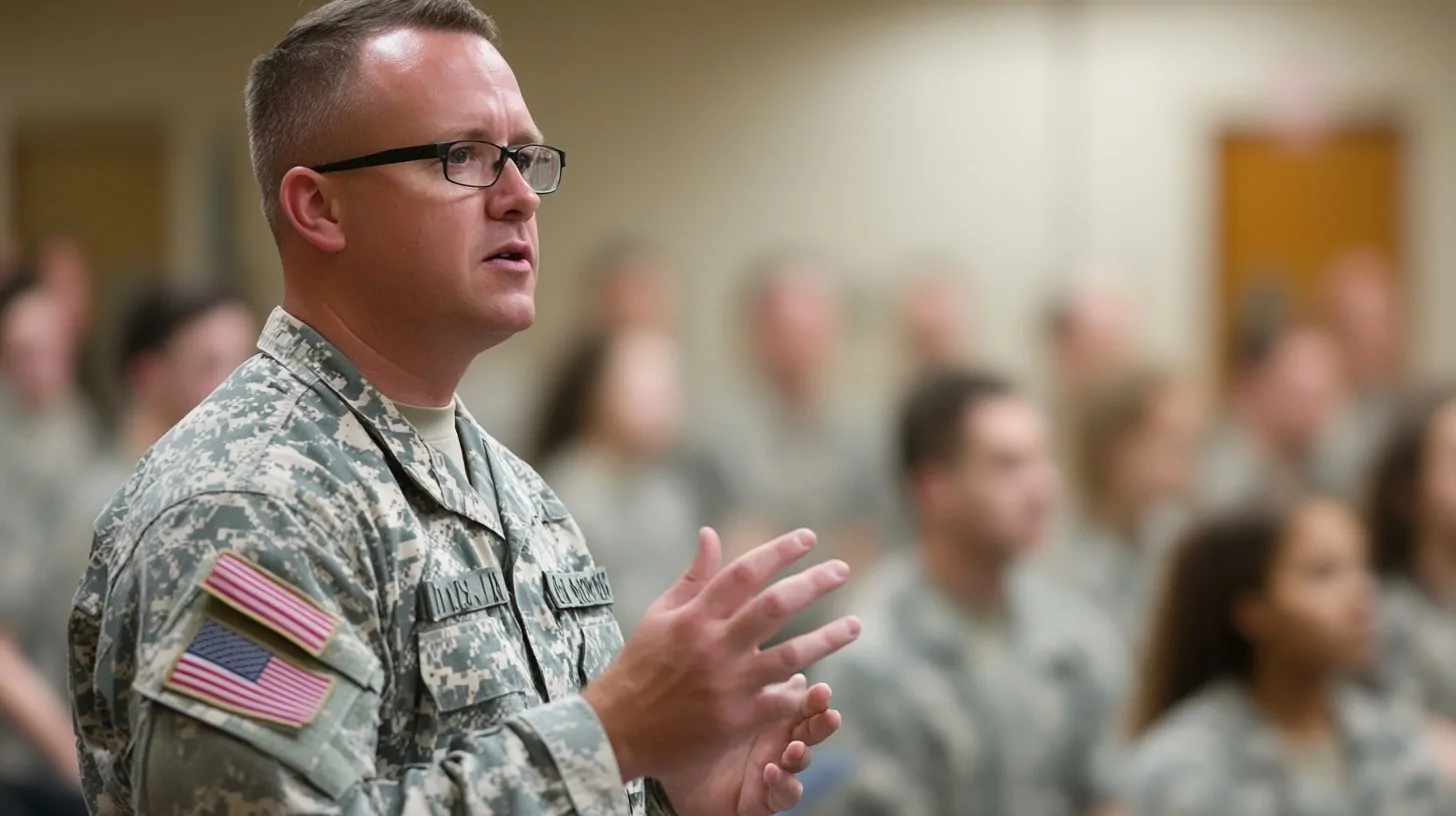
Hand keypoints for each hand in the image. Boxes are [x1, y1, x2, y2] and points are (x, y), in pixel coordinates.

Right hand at [581, 527, 860, 782]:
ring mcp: (727, 683)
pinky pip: (781, 701)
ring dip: (828, 639)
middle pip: (774, 606)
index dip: (780, 551)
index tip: (809, 538)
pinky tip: (818, 684)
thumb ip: (694, 577)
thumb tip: (711, 533)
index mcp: (694, 616)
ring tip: (855, 626)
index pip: (745, 572)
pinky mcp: (735, 719)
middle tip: (841, 570)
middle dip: (813, 584)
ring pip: (791, 655)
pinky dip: (800, 692)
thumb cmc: (640, 666)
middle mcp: (713, 645)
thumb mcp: (661, 615)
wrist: (617, 731)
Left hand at [659, 673, 843, 814]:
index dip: (815, 698)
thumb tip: (779, 661)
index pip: (802, 702)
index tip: (821, 688)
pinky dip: (783, 784)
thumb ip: (753, 682)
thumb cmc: (707, 736)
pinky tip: (773, 772)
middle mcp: (781, 743)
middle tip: (827, 714)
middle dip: (822, 723)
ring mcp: (777, 770)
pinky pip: (783, 794)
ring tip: (795, 748)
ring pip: (801, 762)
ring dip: (802, 755)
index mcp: (775, 716)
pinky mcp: (767, 799)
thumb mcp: (726, 705)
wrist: (685, 782)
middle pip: (810, 730)